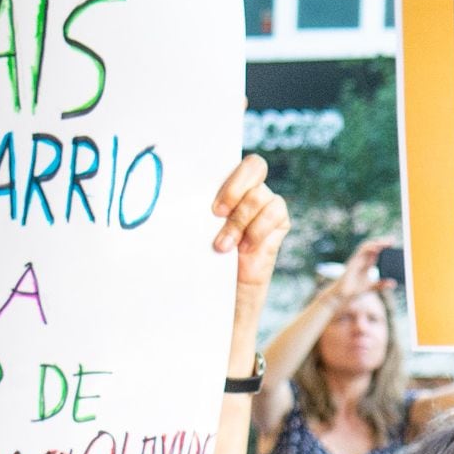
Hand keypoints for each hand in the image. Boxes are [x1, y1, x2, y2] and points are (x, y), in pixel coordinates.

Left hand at [208, 157, 287, 348]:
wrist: (221, 293)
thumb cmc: (199, 258)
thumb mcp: (195, 231)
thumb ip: (197, 209)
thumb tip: (175, 194)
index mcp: (223, 185)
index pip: (229, 160)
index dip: (227, 177)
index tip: (212, 207)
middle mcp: (247, 191)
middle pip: (255, 165)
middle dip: (235, 188)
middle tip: (216, 214)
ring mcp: (265, 206)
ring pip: (260, 195)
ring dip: (239, 222)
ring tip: (223, 247)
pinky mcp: (278, 223)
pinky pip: (276, 211)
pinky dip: (258, 230)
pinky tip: (244, 249)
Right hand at [330, 238, 393, 311]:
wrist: (342, 295)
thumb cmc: (355, 290)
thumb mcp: (371, 287)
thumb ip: (381, 284)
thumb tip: (394, 283)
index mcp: (366, 264)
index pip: (375, 252)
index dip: (383, 246)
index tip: (393, 243)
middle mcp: (361, 260)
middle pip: (371, 247)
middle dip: (381, 242)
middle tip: (393, 240)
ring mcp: (356, 260)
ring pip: (365, 247)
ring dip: (376, 243)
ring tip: (386, 242)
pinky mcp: (352, 263)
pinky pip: (360, 253)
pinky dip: (369, 249)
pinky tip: (376, 248)